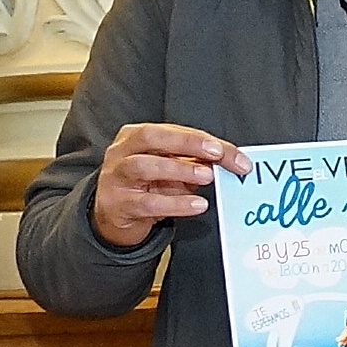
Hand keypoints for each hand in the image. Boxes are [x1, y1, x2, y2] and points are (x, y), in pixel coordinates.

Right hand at [92, 123, 247, 246]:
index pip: (170, 131)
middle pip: (150, 138)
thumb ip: (195, 161)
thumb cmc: (146, 185)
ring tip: (207, 177)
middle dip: (186, 143)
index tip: (224, 150)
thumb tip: (230, 161)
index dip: (199, 139)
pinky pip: (147, 203)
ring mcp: (117, 178)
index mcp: (135, 136)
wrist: (115, 215)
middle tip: (216, 154)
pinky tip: (196, 204)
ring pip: (143, 166)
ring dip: (179, 170)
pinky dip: (175, 203)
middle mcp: (121, 152)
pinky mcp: (118, 205)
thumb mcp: (171, 168)